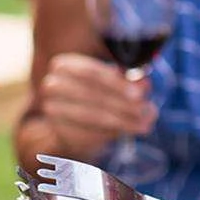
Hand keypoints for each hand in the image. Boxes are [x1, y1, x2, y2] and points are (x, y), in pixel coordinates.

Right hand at [37, 52, 155, 145]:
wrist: (71, 118)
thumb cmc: (97, 91)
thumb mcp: (112, 79)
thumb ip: (127, 78)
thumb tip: (144, 84)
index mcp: (63, 65)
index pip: (91, 72)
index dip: (117, 84)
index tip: (140, 94)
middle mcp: (52, 86)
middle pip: (92, 95)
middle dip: (123, 104)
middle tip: (147, 111)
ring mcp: (52, 110)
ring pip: (92, 117)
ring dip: (123, 121)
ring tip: (145, 124)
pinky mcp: (59, 132)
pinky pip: (89, 134)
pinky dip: (112, 134)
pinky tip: (129, 131)